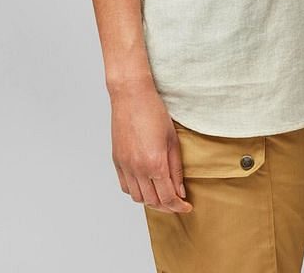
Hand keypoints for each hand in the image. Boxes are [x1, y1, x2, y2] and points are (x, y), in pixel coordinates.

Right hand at [108, 77, 193, 213]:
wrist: (131, 96)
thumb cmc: (154, 112)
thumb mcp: (173, 139)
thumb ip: (176, 168)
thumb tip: (180, 190)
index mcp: (155, 163)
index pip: (168, 197)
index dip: (179, 206)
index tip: (186, 207)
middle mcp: (138, 169)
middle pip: (153, 201)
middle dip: (167, 206)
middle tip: (177, 203)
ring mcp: (125, 166)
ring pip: (138, 197)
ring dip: (151, 201)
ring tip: (162, 195)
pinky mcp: (117, 161)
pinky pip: (125, 187)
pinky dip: (136, 192)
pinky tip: (145, 185)